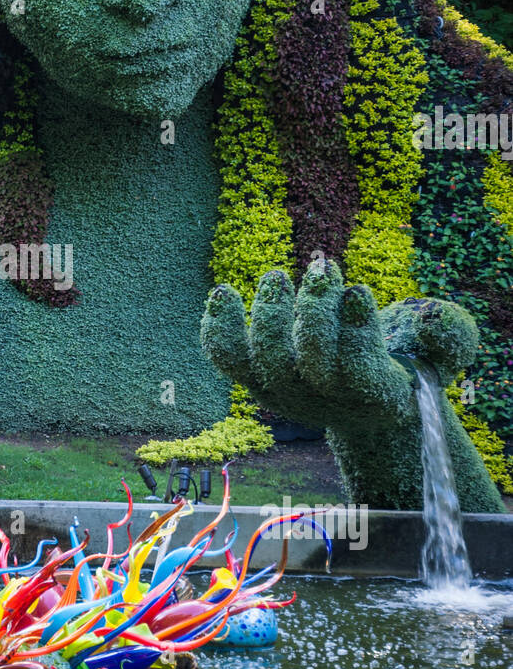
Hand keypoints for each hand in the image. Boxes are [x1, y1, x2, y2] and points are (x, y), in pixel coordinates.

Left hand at [200, 257, 478, 429]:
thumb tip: (429, 322)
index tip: (358, 289)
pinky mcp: (257, 378)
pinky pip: (227, 359)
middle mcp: (324, 400)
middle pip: (305, 365)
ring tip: (278, 275)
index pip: (356, 372)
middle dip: (312, 313)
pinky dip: (219, 328)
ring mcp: (287, 392)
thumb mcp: (445, 347)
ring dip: (268, 313)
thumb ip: (450, 334)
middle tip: (324, 268)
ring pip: (265, 361)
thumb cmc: (411, 358)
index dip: (355, 333)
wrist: (369, 397)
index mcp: (375, 395)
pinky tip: (222, 293)